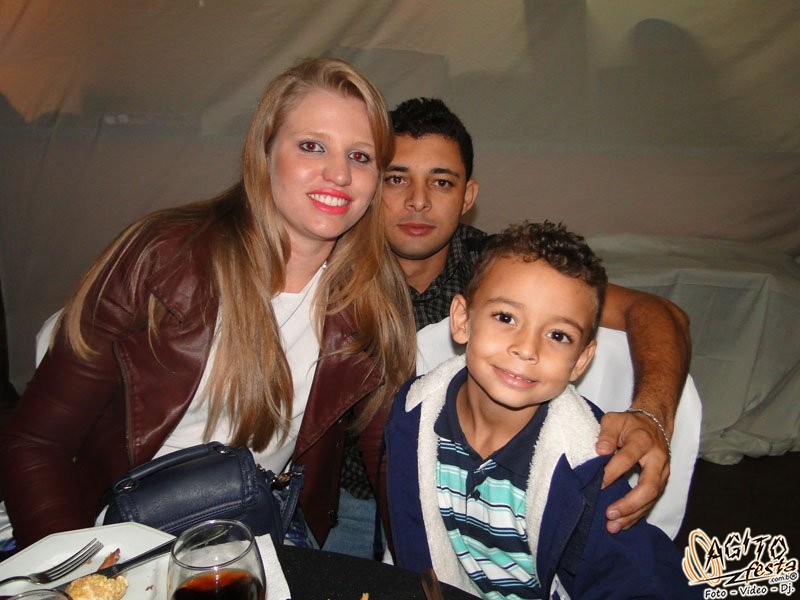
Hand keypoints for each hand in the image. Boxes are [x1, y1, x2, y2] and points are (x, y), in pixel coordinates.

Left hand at [595, 410, 669, 532]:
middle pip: (648, 486)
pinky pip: (651, 502)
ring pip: (651, 498)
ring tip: (613, 525)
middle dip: (629, 503)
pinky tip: (623, 524)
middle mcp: (657, 459)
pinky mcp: (661, 482)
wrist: (654, 424)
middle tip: (609, 513)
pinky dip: (637, 515)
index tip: (597, 483)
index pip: (628, 458)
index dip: (612, 472)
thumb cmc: (629, 424)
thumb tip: (600, 451)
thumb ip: (606, 434)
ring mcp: (662, 473)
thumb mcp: (614, 420)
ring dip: (632, 514)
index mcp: (643, 441)